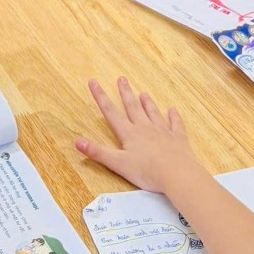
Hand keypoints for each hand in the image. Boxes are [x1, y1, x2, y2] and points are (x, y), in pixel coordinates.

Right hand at [75, 77, 200, 192]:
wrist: (176, 174)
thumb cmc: (146, 171)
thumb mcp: (118, 164)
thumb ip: (98, 152)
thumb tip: (76, 141)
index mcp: (129, 133)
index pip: (111, 112)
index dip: (101, 97)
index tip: (94, 82)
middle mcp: (145, 128)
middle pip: (133, 107)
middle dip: (125, 93)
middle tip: (122, 78)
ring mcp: (162, 132)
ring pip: (153, 113)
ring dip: (147, 103)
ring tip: (143, 93)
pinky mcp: (177, 139)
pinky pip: (175, 124)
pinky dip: (174, 117)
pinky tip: (172, 110)